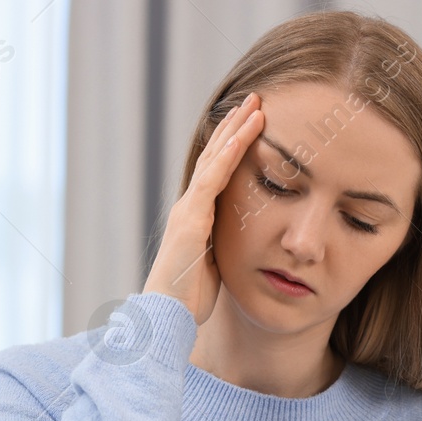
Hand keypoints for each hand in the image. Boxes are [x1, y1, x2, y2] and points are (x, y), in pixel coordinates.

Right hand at [143, 91, 264, 324]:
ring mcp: (189, 210)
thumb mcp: (213, 267)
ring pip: (215, 159)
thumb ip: (222, 248)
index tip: (254, 125)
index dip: (235, 147)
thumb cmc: (187, 300)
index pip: (219, 173)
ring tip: (256, 105)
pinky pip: (213, 178)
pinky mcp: (191, 218)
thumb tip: (239, 245)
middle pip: (216, 157)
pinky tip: (245, 133)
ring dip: (236, 130)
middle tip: (256, 101)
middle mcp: (191, 207)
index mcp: (198, 218)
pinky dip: (230, 153)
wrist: (166, 317)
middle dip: (235, 127)